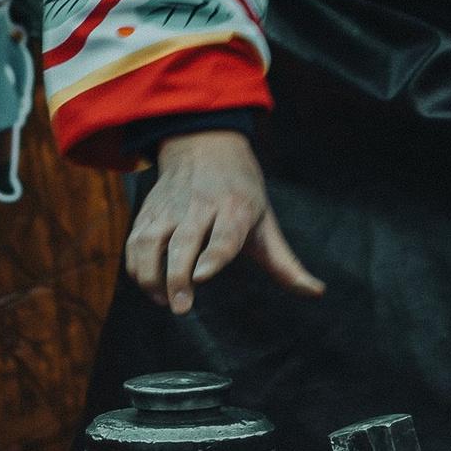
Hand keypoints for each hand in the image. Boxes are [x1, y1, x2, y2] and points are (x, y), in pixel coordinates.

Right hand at [126, 130, 324, 313]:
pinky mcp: (149, 211)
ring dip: (150, 274)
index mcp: (235, 208)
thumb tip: (315, 292)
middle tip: (181, 306)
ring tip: (164, 300)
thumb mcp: (266, 221)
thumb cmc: (240, 189)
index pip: (224, 236)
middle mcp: (200, 206)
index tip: (202, 276)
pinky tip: (150, 286)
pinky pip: (134, 241)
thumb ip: (285, 263)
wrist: (205, 144)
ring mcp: (170, 208)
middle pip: (184, 243)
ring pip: (150, 242)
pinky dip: (135, 267)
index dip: (212, 256)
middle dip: (178, 276)